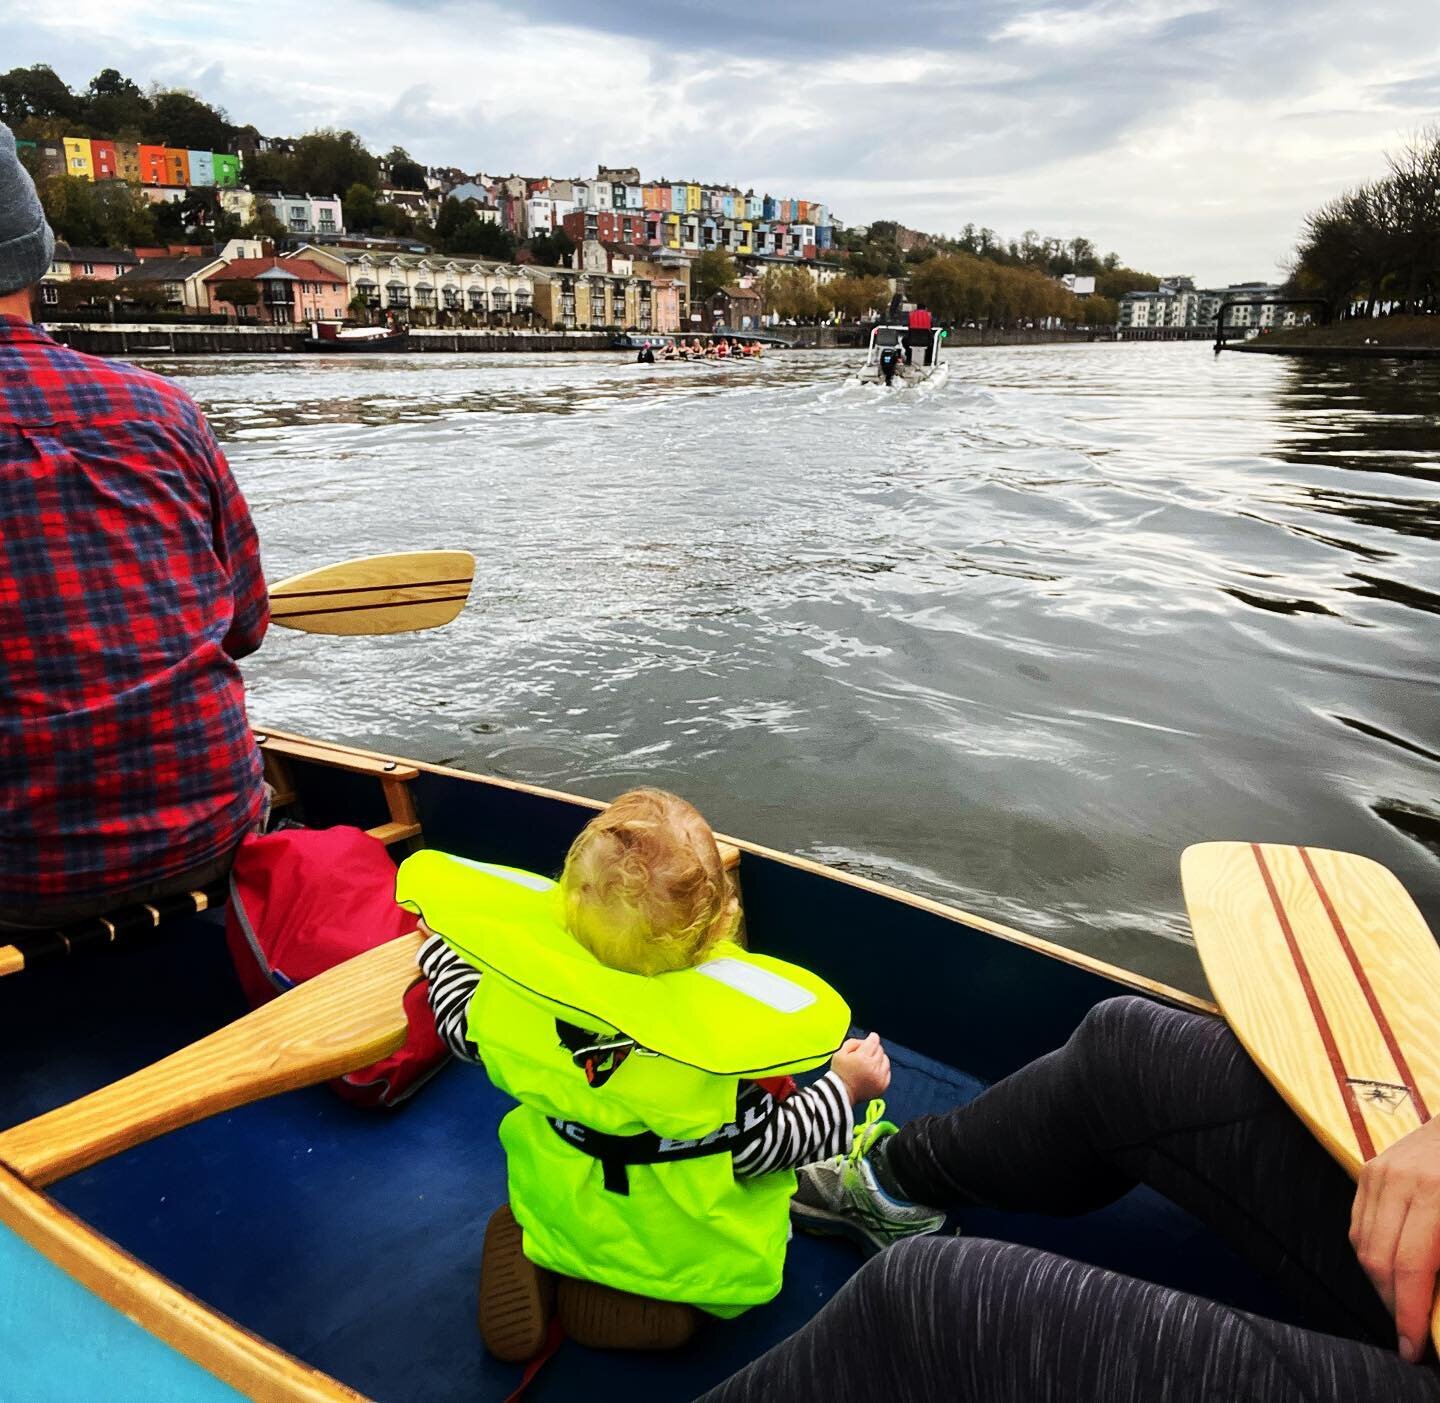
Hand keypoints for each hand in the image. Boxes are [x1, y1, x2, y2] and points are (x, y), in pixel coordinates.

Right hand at [831, 1031, 889, 1102]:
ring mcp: (879, 1078)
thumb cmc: (839, 1072)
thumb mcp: (840, 1053)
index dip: (871, 1037)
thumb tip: (865, 1041)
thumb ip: (853, 1042)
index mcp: (862, 1057)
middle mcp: (873, 1067)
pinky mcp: (882, 1086)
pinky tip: (874, 1071)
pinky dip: (882, 1070)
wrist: (841, 1093)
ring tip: (870, 1063)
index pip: (874, 1040)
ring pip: (885, 1060)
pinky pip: (887, 1072)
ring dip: (879, 1059)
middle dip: (873, 1049)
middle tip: (865, 1054)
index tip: (869, 1039)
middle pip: (880, 1049)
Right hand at [1349, 1114, 1439, 1362]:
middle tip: (1410, 1335)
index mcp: (1434, 1194)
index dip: (1409, 1314)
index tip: (1413, 1348)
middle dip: (1392, 1305)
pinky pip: (1358, 1224)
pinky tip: (1393, 1271)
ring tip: (1402, 1306)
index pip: (1409, 1267)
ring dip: (1380, 1284)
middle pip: (1378, 1259)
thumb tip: (1439, 1305)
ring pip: (1361, 1244)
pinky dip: (1371, 1255)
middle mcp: (1398, 1182)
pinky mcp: (1368, 1170)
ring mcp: (1378, 1172)